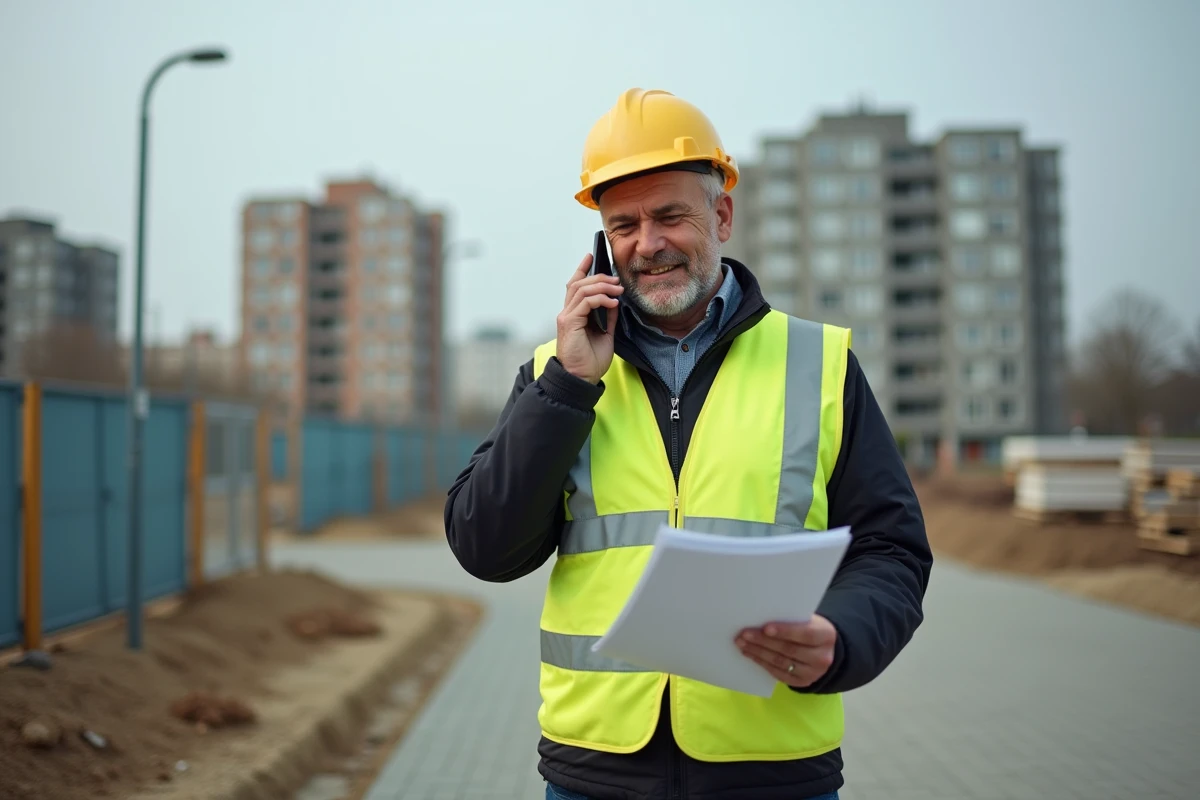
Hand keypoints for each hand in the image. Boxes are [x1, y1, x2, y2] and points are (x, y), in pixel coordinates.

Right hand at [556, 254, 622, 383]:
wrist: (582, 379)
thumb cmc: (590, 360)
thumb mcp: (605, 334)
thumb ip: (607, 316)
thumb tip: (615, 300)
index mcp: (574, 314)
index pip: (574, 285)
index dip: (582, 269)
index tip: (591, 256)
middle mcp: (567, 313)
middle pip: (578, 283)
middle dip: (599, 276)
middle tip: (617, 280)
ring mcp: (566, 317)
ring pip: (581, 289)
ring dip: (602, 286)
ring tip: (618, 289)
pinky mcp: (568, 323)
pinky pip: (585, 302)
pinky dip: (600, 299)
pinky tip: (613, 303)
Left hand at [735, 615, 836, 687]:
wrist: (825, 651)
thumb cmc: (811, 629)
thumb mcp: (810, 620)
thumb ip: (793, 619)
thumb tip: (762, 617)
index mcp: (826, 636)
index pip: (805, 634)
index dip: (785, 631)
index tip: (765, 628)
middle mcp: (822, 657)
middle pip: (789, 650)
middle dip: (763, 641)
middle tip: (744, 634)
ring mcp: (812, 673)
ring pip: (781, 662)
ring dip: (758, 652)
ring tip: (742, 644)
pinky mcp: (801, 682)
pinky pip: (778, 673)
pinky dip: (762, 663)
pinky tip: (750, 654)